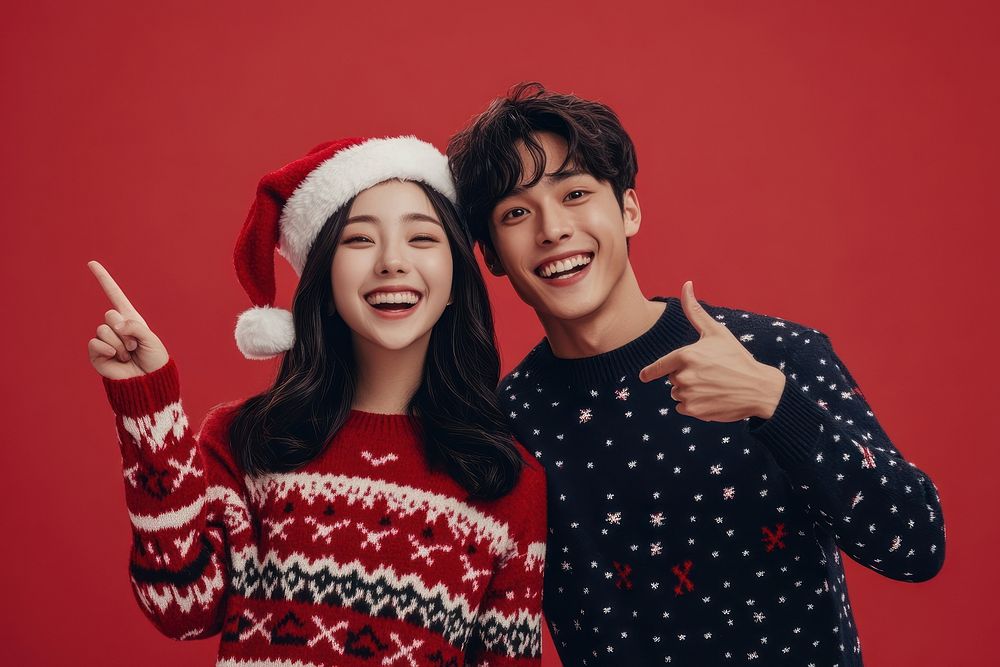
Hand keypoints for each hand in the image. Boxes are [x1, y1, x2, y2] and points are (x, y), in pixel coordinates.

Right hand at [86, 261, 169, 379]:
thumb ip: (134, 326)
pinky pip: (95, 343)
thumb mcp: (151, 338)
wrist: (148, 382)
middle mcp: (116, 327)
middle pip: (110, 314)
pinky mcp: (97, 354)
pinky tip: (116, 358)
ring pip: (103, 329)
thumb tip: (114, 326)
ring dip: (119, 343)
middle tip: (135, 345)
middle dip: (126, 331)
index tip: (91, 263)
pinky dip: (108, 349)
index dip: (104, 279)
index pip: (115, 295)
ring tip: (128, 354)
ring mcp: (105, 340)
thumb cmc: (154, 360)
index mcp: (130, 319)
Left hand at [639, 281, 785, 421]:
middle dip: (686, 376)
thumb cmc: (737, 357)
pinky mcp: (694, 411)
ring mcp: (688, 395)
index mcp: (686, 355)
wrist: (759, 388)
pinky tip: (712, 398)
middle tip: (709, 373)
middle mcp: (684, 376)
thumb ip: (695, 311)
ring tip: (712, 386)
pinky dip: (694, 405)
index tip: (644, 376)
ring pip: (677, 394)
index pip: (659, 367)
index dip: (651, 372)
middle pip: (672, 379)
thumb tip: (686, 284)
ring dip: (689, 391)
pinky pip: (683, 408)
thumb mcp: (716, 332)